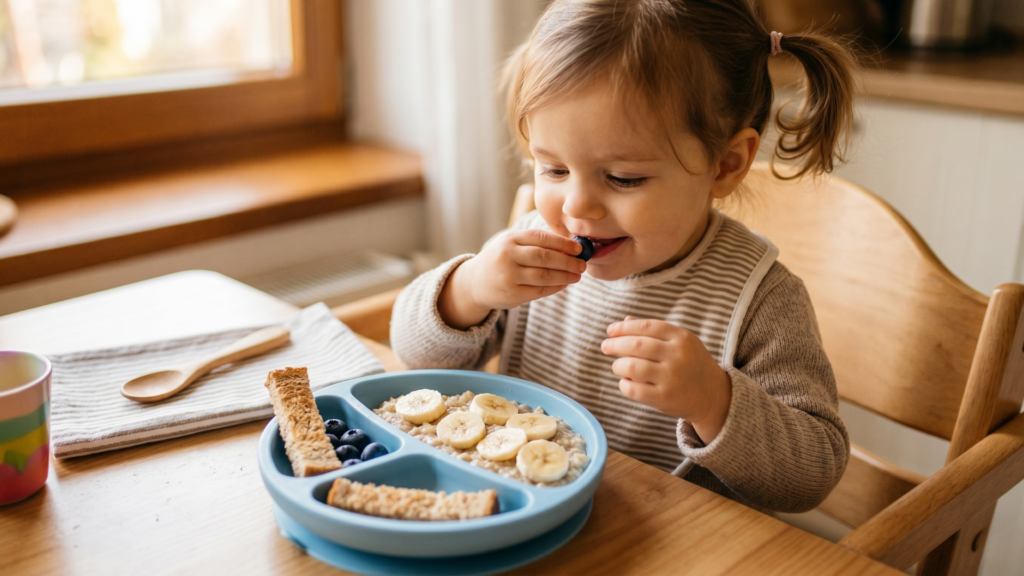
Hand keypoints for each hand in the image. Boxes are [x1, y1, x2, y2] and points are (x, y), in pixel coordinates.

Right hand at [438, 230, 585, 328]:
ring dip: (565, 276)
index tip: (579, 248)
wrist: (474, 282)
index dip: (563, 243)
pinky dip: (555, 287)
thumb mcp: (511, 244)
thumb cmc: (501, 259)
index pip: (541, 238)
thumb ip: (535, 244)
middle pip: (544, 257)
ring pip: (544, 276)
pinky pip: (539, 291)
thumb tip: (570, 248)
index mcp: (510, 239)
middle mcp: (508, 256)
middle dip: (567, 261)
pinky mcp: (512, 294)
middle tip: (582, 264)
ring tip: (577, 275)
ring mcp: (509, 276)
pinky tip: (564, 284)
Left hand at [601, 316, 731, 442]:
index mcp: (682, 337)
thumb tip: (625, 321)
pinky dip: (624, 384)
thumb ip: (654, 331)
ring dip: (618, 365)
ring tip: (617, 366)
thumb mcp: (680, 343)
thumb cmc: (691, 364)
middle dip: (614, 344)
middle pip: (636, 345)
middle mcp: (677, 355)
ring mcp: (671, 377)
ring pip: (631, 366)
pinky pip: (633, 389)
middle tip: (605, 347)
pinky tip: (626, 381)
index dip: (623, 327)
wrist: (713, 395)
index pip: (646, 326)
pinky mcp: (664, 398)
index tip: (610, 330)